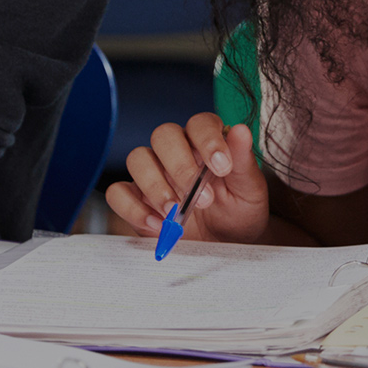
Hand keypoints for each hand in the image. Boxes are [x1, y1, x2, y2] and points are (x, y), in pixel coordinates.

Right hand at [105, 113, 270, 243]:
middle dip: (180, 166)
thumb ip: (243, 162)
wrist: (226, 245)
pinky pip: (118, 193)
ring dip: (156, 187)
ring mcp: (153, 174)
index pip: (199, 123)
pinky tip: (158, 224)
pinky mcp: (136, 199)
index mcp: (205, 142)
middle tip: (202, 199)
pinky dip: (133, 209)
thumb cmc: (238, 213)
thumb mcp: (249, 190)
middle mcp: (176, 152)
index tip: (222, 167)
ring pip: (137, 159)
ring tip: (176, 213)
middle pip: (163, 135)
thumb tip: (240, 130)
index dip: (208, 140)